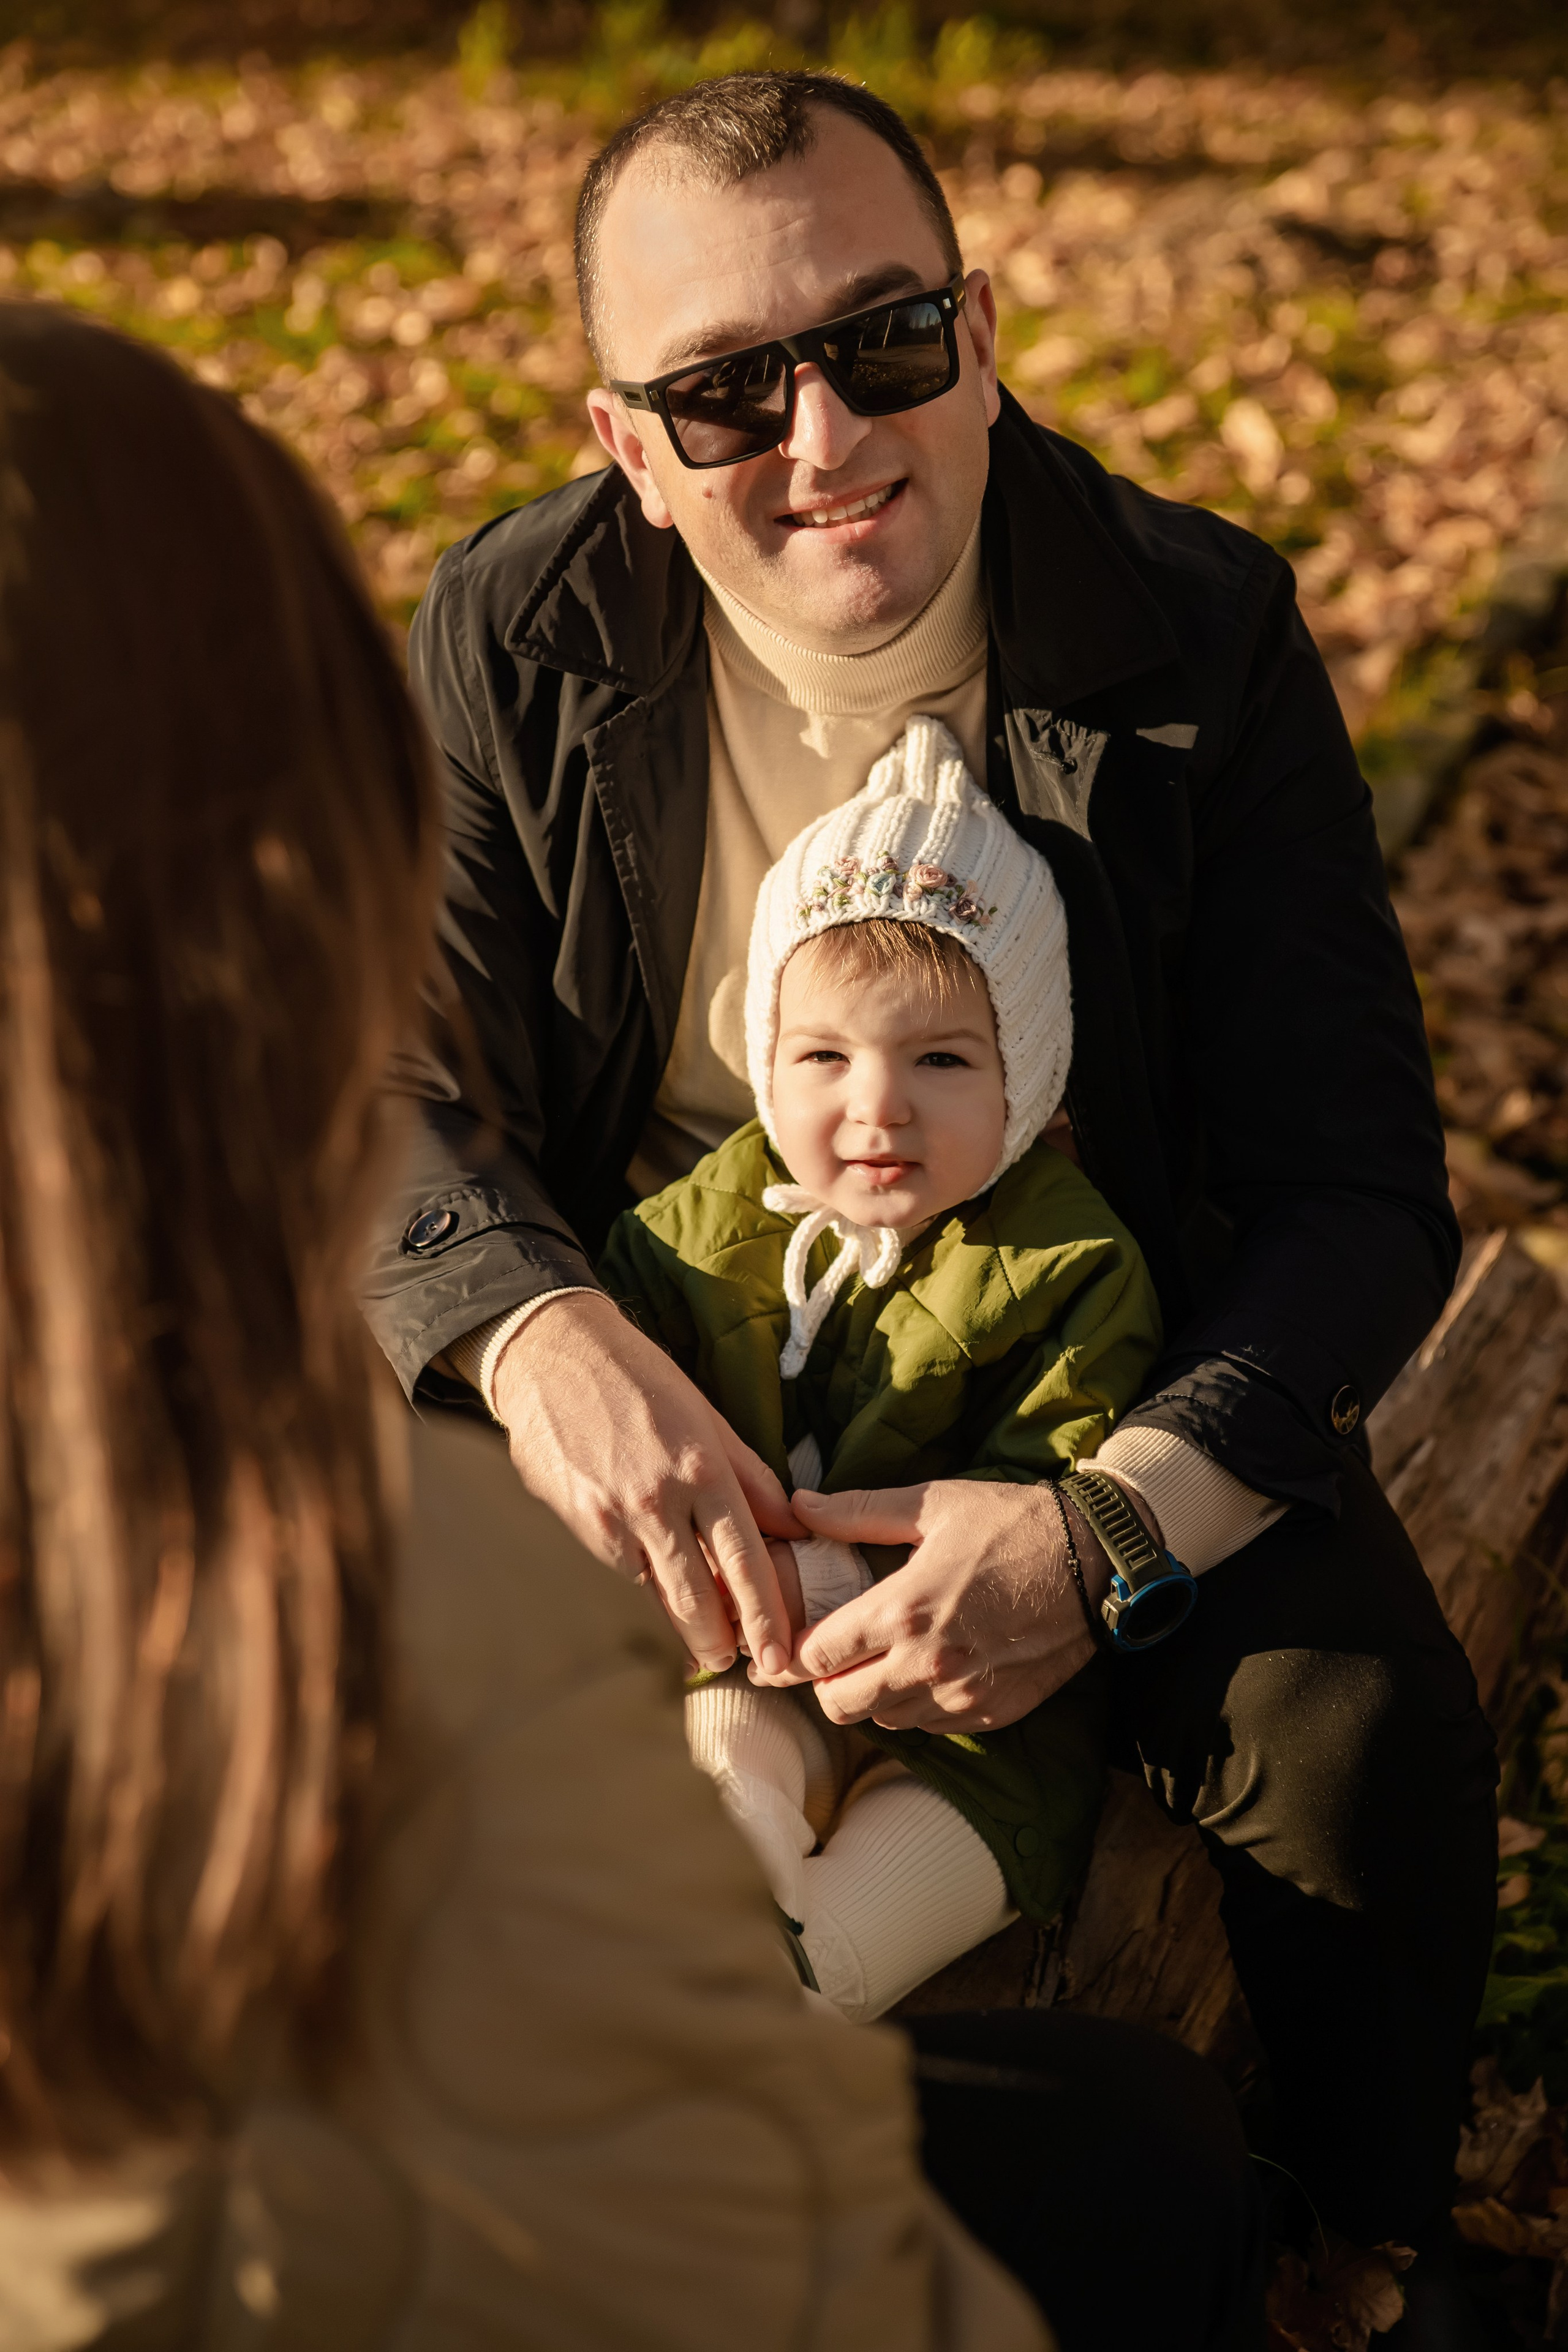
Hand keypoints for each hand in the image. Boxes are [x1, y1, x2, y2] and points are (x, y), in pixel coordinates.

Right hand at [492, 1291, 801, 1675]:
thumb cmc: (641, 1379)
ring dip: (685, 1626)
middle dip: (723, 1641)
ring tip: (708, 1648)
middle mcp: (660, 1499)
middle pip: (700, 1595)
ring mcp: (614, 1515)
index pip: (746, 1559)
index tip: (780, 1654)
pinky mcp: (578, 1521)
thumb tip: (791, 1526)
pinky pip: (623, 1572)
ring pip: (658, 1592)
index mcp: (703, 1467)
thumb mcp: (708, 1416)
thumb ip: (751, 1477)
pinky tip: (658, 1602)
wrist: (553, 1352)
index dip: (765, 1615)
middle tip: (743, 1666)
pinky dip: (646, 1591)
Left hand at [758, 1476, 1150, 1732]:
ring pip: (884, 1721)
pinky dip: (917, 1707)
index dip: (796, 1649)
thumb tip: (798, 1505)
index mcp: (904, 1610)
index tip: (795, 1638)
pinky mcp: (993, 1713)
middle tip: (836, 1653)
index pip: (816, 1655)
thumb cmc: (1013, 1524)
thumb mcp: (933, 1505)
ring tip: (884, 1658)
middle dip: (826, 1682)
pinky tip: (927, 1670)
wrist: (1097, 1561)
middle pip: (839, 1705)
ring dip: (873, 1696)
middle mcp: (927, 1664)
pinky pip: (932, 1728)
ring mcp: (963, 1696)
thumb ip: (857, 1512)